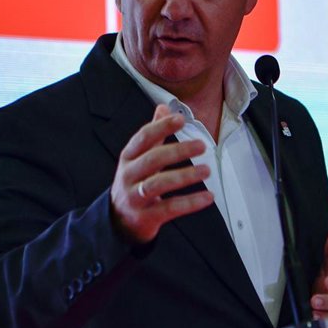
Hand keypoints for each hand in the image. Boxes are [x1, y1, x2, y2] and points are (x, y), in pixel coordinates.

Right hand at [111, 104, 213, 242]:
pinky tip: (208, 196)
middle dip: (178, 150)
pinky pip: (169, 208)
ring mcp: (134, 197)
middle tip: (202, 145)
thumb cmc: (134, 182)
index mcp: (128, 157)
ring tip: (207, 170)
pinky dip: (190, 203)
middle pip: (152, 159)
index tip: (181, 119)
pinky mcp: (145, 217)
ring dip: (185, 176)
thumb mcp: (138, 157)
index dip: (161, 126)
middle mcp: (128, 175)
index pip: (143, 137)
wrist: (119, 220)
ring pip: (159, 184)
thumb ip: (153, 134)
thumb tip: (163, 107)